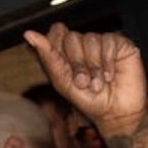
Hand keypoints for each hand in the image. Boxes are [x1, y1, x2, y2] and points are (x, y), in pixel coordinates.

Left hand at [24, 24, 147, 133]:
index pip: (56, 33)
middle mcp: (83, 44)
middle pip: (71, 38)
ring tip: (98, 84)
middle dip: (76, 64)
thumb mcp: (63, 82)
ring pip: (90, 39)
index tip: (65, 69)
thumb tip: (28, 33)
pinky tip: (109, 76)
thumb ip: (47, 56)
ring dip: (93, 67)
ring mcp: (101, 42)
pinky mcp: (119, 43)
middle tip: (83, 83)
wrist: (115, 114)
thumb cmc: (90, 101)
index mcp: (67, 52)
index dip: (58, 48)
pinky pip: (108, 41)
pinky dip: (107, 62)